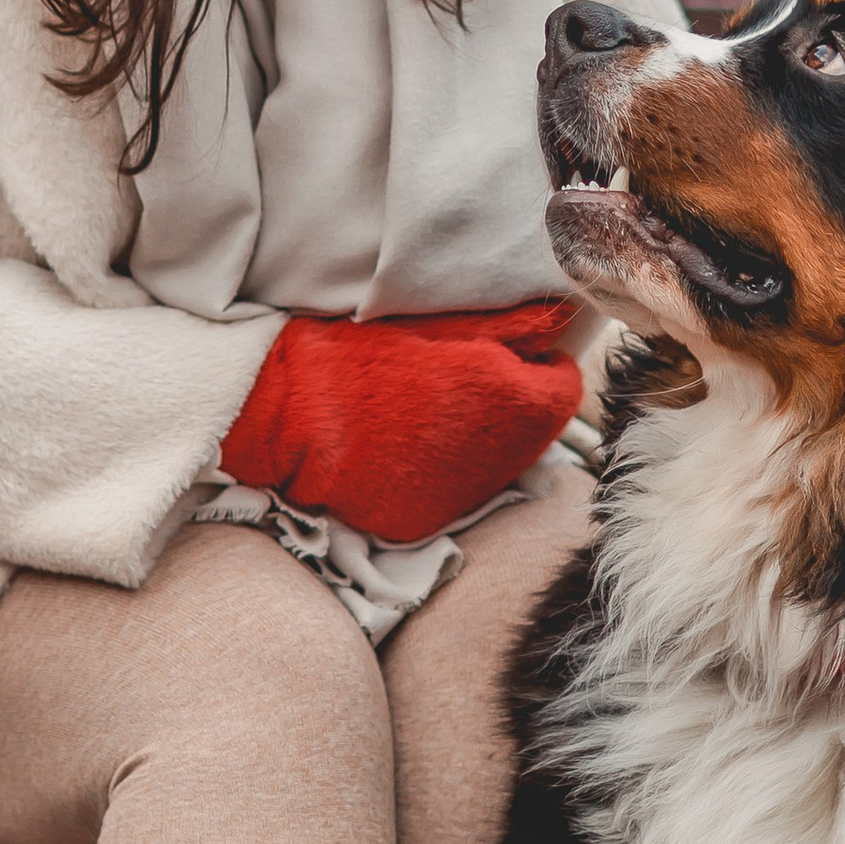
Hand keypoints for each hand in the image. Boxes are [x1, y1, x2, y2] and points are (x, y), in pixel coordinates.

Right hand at [218, 306, 584, 541]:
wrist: (281, 415)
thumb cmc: (355, 354)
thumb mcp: (437, 324)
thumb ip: (512, 324)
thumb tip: (562, 320)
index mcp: (509, 402)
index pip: (564, 390)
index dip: (540, 367)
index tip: (512, 353)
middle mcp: (496, 461)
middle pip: (533, 432)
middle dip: (512, 405)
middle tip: (462, 377)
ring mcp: (459, 498)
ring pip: (495, 465)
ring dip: (479, 439)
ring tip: (429, 408)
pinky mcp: (422, 523)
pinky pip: (451, 493)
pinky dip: (439, 470)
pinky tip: (404, 443)